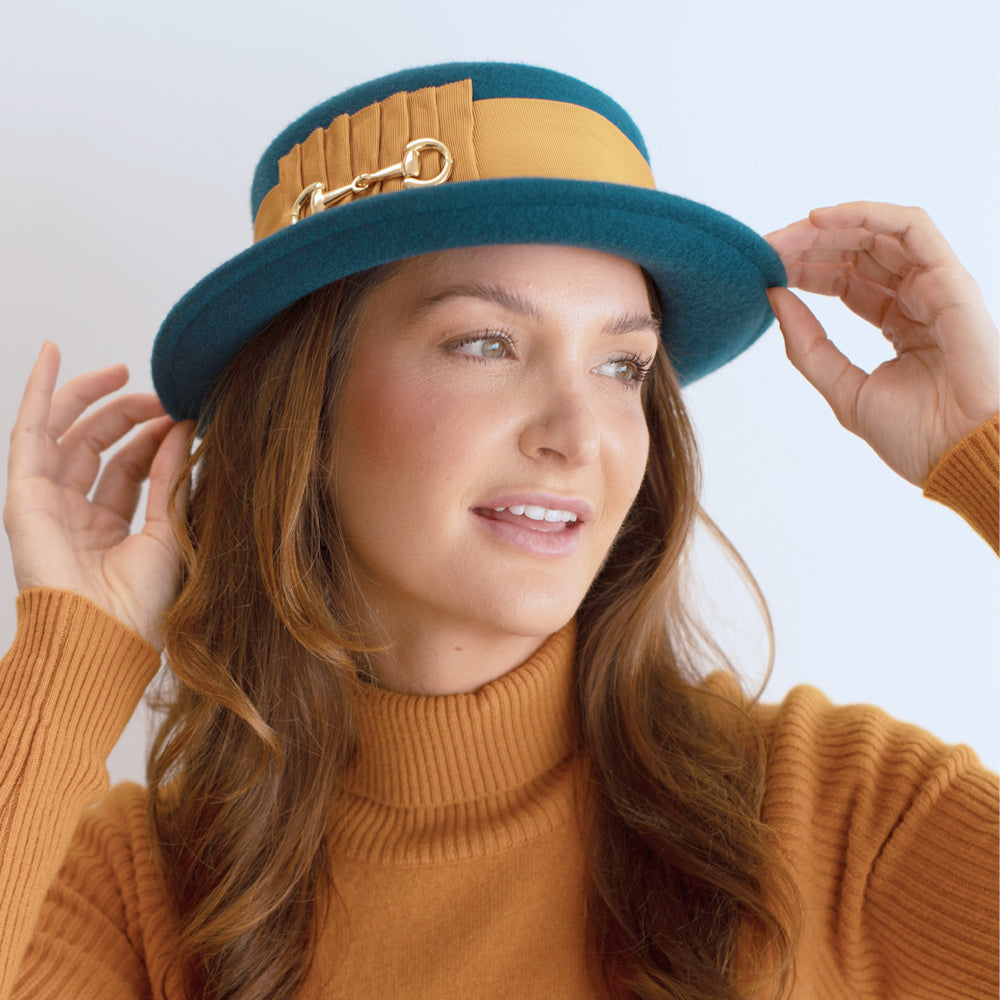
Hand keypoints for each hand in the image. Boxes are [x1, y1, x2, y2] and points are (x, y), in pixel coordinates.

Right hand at [3, 342, 194, 648]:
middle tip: (161, 395)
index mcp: (108, 530)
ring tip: (125, 374)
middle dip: (128, 415)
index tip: (183, 416)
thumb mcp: (169, 531)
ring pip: (67, 433)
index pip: (128, 469)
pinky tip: (50, 354)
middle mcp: (74, 514)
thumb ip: (172, 478)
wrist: (106, 636)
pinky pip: (29, 430)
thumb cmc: (141, 605)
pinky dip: (39, 390)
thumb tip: (186, 428)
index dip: (152, 439)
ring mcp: (46, 502)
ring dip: (94, 399)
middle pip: (97, 447)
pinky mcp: (24, 493)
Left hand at [766, 202, 997, 485]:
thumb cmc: (915, 435)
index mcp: (896, 322)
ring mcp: (936, 286)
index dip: (803, 268)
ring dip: (828, 227)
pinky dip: (865, 215)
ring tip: (786, 235)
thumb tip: (773, 296)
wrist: (959, 457)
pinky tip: (819, 220)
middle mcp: (917, 298)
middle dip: (808, 244)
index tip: (764, 268)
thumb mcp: (843, 388)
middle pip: (857, 251)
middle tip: (766, 248)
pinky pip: (911, 228)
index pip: (844, 279)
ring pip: (879, 233)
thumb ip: (808, 345)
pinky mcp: (951, 279)